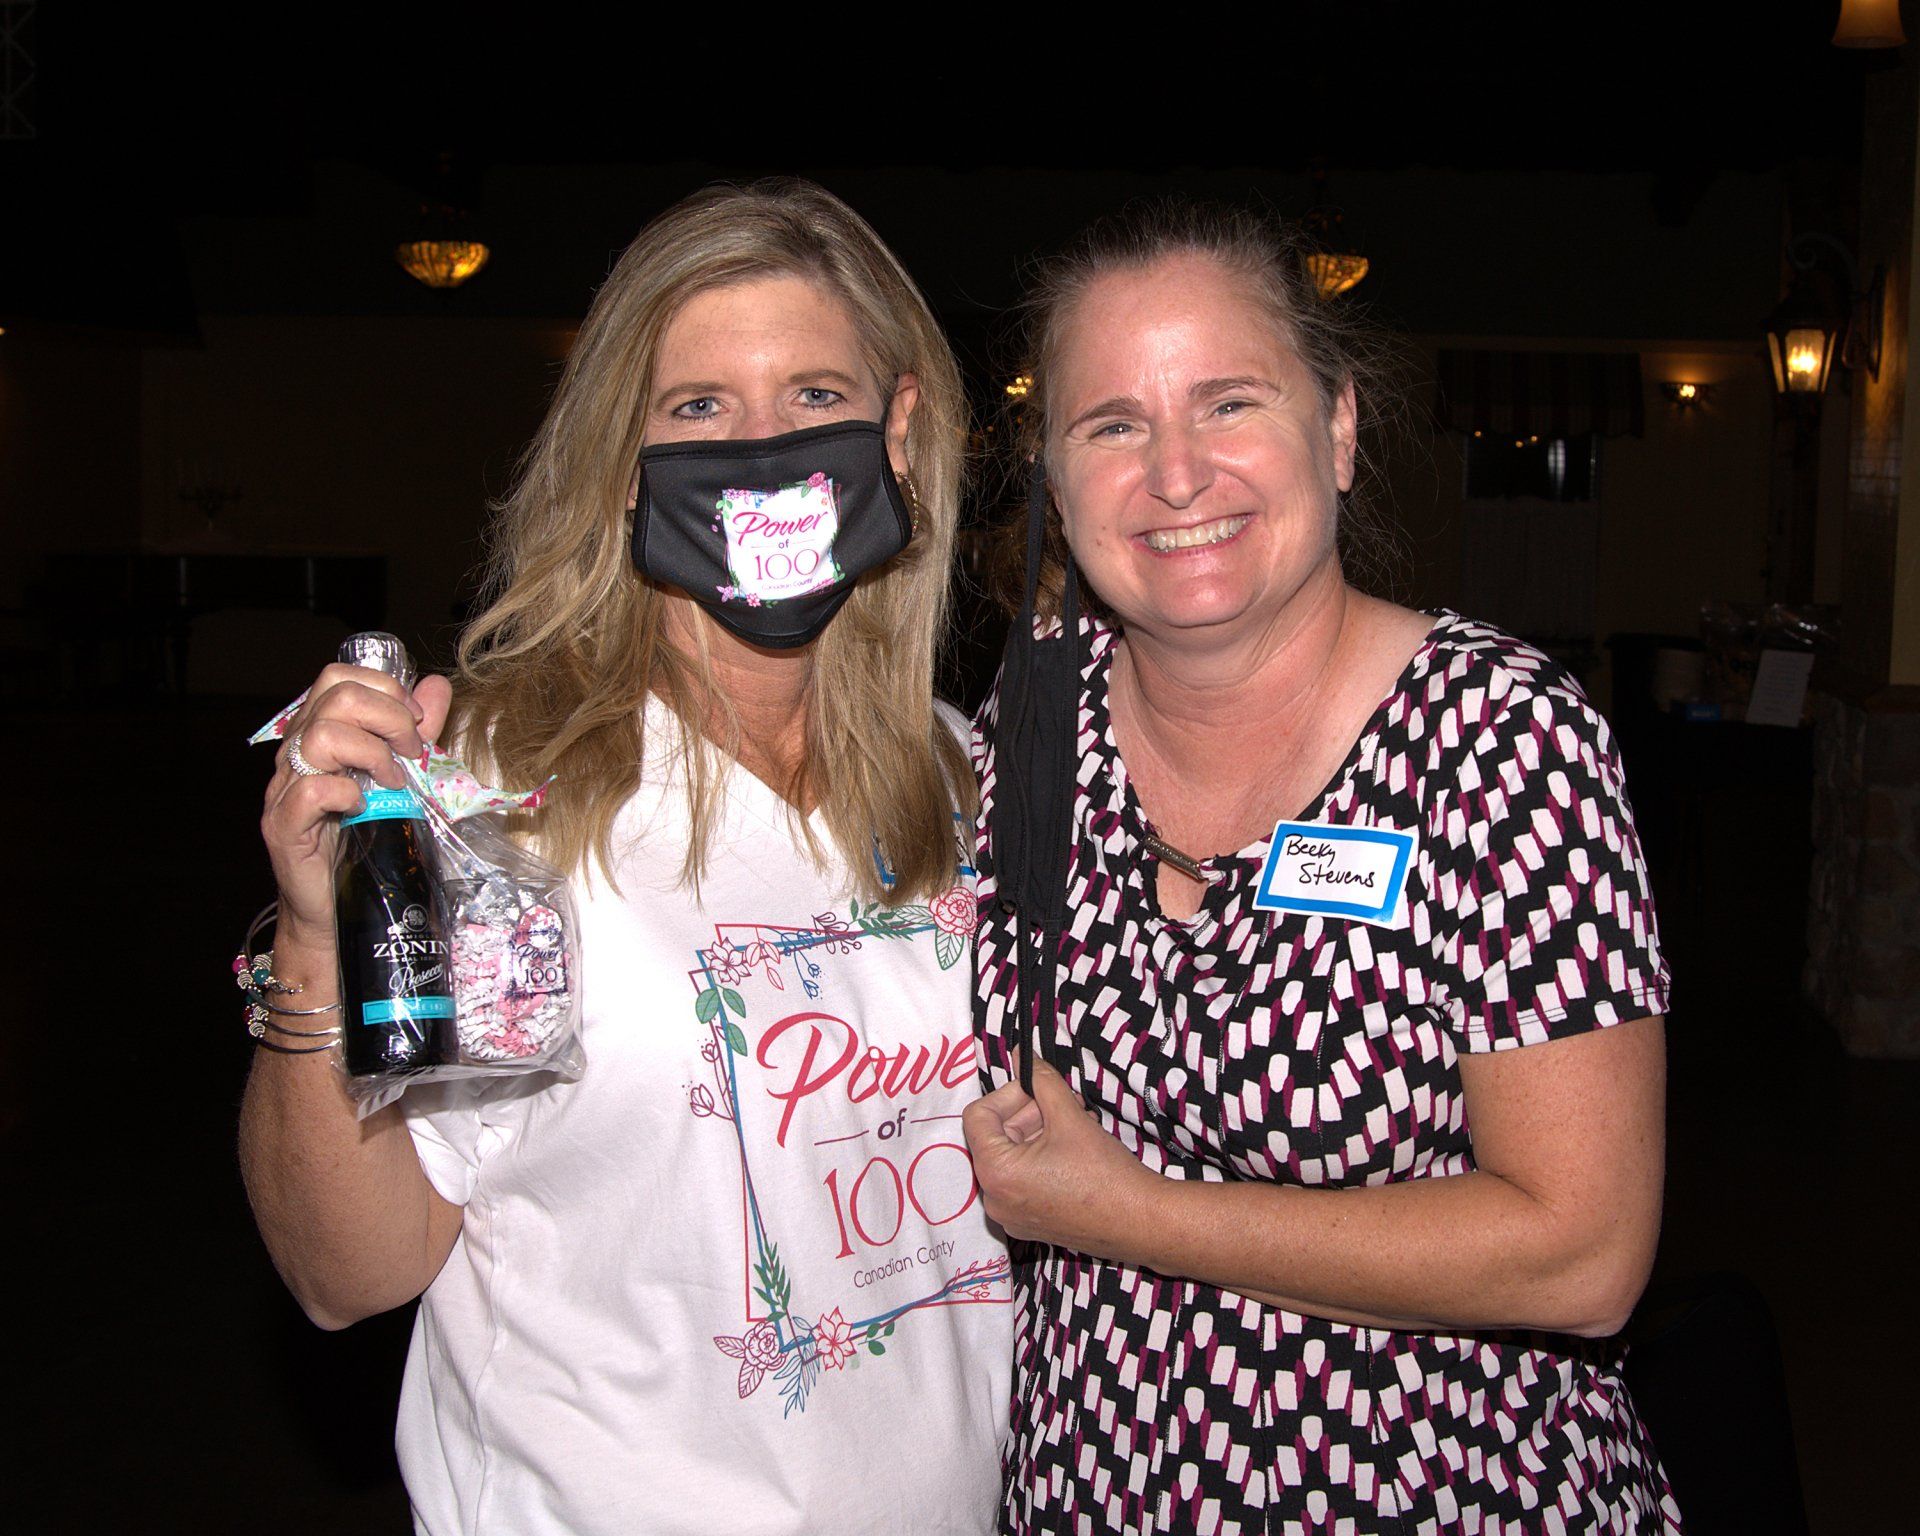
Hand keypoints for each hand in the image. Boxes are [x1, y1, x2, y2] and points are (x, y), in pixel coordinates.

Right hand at [260, 664, 452, 945]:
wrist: (333, 907)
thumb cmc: (365, 839)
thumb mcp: (398, 775)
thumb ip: (414, 731)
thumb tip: (436, 686)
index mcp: (318, 732)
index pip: (338, 676)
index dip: (384, 687)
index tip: (415, 720)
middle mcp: (295, 752)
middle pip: (335, 696)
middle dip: (389, 717)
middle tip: (411, 753)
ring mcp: (284, 788)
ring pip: (322, 736)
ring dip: (372, 754)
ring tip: (394, 783)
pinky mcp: (283, 826)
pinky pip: (312, 790)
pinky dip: (347, 792)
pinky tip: (364, 807)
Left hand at [962, 1056, 1155, 1255]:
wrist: (1140, 1222)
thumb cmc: (1105, 1173)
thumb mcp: (1069, 1116)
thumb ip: (1040, 1080)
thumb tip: (1022, 1056)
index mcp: (996, 1172)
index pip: (977, 1116)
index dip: (1007, 1094)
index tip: (1037, 1089)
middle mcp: (994, 1199)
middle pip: (995, 1137)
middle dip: (1028, 1113)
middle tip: (1064, 1102)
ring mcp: (1011, 1216)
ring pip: (1012, 1157)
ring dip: (1039, 1132)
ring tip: (1076, 1122)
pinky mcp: (1029, 1223)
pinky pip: (1022, 1180)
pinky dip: (1041, 1158)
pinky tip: (1074, 1149)